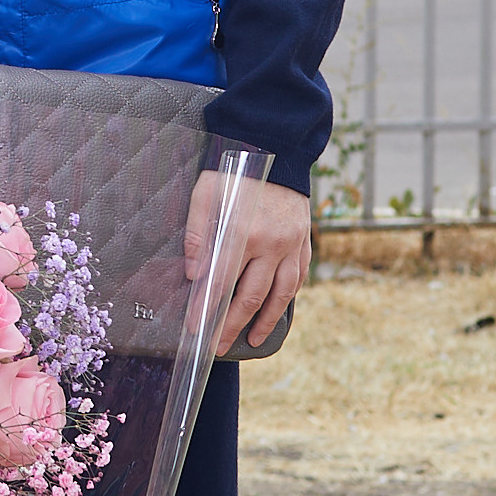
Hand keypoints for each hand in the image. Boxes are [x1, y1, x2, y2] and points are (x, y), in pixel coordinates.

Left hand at [188, 169, 310, 356]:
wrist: (276, 149)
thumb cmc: (233, 172)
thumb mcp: (204, 194)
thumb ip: (196, 234)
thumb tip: (191, 273)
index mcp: (242, 232)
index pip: (221, 283)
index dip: (207, 309)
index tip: (197, 329)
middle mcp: (270, 244)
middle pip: (251, 297)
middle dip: (232, 325)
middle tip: (219, 345)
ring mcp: (291, 245)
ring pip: (280, 295)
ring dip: (265, 322)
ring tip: (251, 339)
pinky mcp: (304, 241)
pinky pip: (298, 278)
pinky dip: (288, 299)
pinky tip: (276, 311)